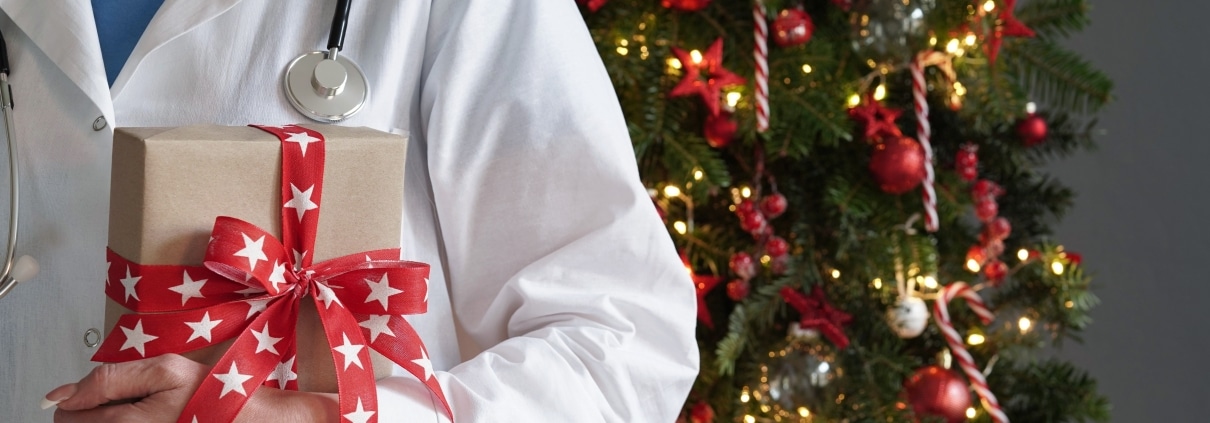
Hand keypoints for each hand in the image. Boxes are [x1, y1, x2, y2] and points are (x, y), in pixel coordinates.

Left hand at [44, 354, 337, 421]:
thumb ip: (108, 379)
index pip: (67, 412)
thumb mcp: (163, 371)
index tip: (116, 390)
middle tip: (136, 401)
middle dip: (98, 410)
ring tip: (147, 413)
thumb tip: (59, 394)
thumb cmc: (210, 395)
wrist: (246, 421)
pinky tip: (153, 421)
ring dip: (113, 420)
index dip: (85, 395)